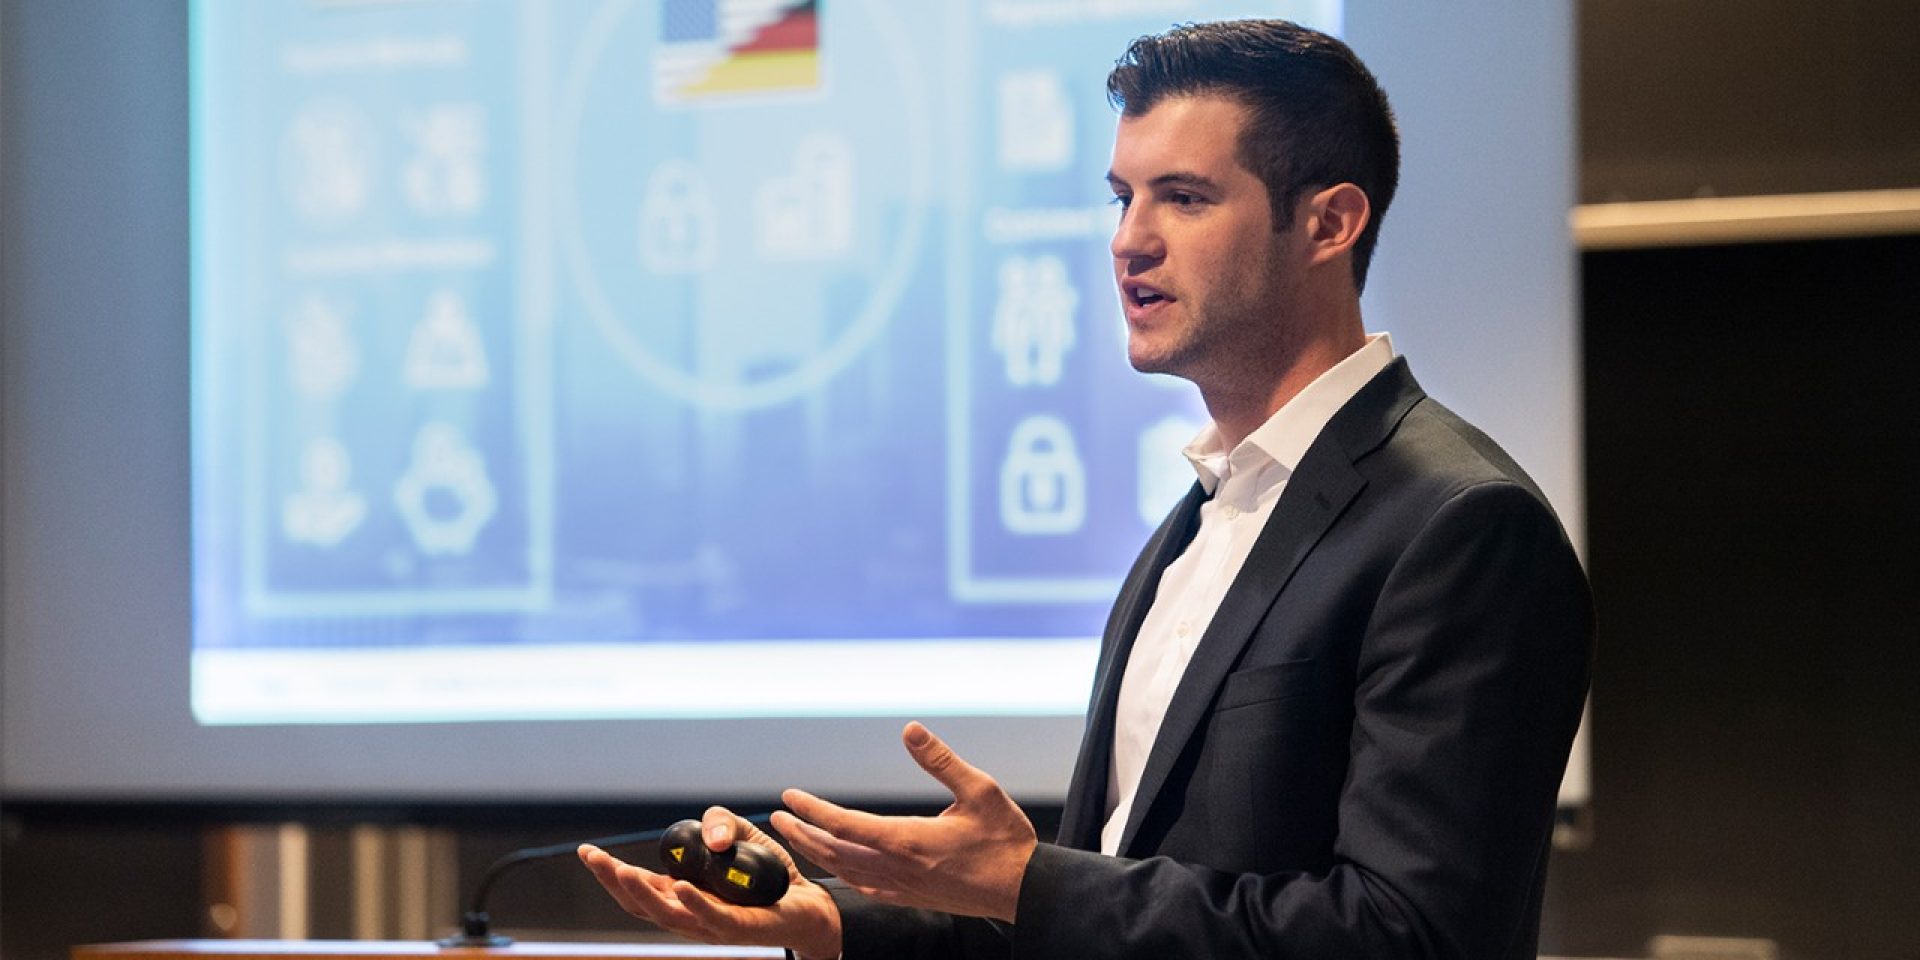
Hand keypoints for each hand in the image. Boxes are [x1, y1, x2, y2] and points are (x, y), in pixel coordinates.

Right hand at [579, 806, 841, 959]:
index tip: (586, 851)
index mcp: (683, 897)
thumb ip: (719, 824)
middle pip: (641, 905)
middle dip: (613, 881)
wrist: (809, 904)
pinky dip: (693, 903)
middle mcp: (690, 915)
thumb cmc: (767, 877)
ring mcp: (712, 926)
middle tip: (593, 857)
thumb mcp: (740, 835)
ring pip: (669, 915)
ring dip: (643, 893)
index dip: (609, 872)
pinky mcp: (740, 929)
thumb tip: (712, 837)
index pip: (637, 889)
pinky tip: (679, 887)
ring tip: (622, 871)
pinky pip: (712, 918)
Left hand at [773, 722, 1036, 922]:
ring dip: (816, 852)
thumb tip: (910, 730)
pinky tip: (839, 866)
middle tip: (777, 816)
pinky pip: (863, 888)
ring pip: (844, 872)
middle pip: (833, 852)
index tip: (789, 796)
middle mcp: (897, 869)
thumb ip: (941, 761)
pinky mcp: (911, 898)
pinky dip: (841, 874)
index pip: (844, 824)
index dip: (812, 809)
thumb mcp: (980, 790)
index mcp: (908, 841)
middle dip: (801, 832)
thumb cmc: (1006, 841)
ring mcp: (902, 887)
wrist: (1025, 891)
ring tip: (798, 836)